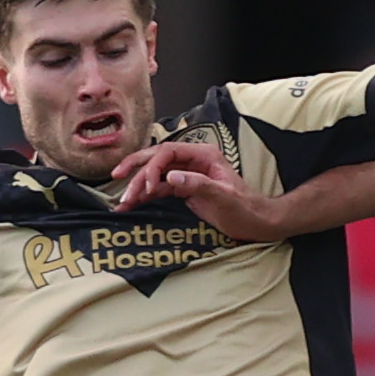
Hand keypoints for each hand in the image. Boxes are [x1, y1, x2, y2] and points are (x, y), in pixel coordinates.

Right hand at [108, 135, 295, 240]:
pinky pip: (160, 189)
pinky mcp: (185, 189)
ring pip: (156, 175)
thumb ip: (197, 185)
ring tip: (122, 202)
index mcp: (204, 156)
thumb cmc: (245, 209)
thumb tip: (169, 177)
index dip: (152, 165)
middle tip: (117, 180)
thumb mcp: (223, 198)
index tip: (145, 184)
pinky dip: (145, 196)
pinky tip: (132, 204)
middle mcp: (193, 161)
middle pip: (158, 158)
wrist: (257, 223)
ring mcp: (188, 175)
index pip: (169, 152)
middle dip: (136, 169)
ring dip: (138, 187)